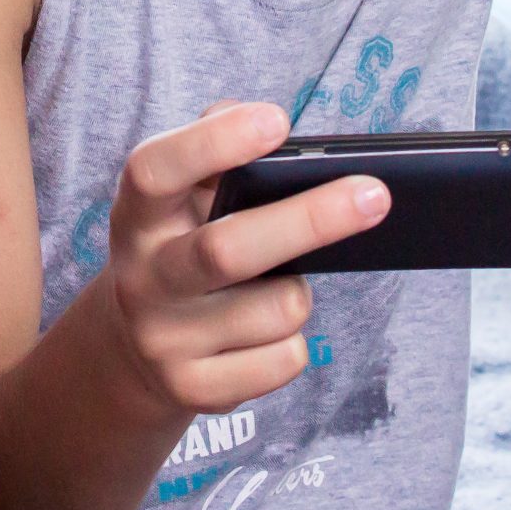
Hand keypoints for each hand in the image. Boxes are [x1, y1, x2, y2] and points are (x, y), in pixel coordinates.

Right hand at [96, 101, 389, 418]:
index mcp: (138, 215)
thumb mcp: (183, 197)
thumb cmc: (184, 245)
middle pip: (228, 251)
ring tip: (278, 284)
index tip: (278, 120)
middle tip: (375, 195)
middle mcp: (141, 277)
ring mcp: (163, 339)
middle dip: (309, 221)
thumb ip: (216, 152)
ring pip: (276, 310)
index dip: (213, 143)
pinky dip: (293, 342)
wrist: (135, 348)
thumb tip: (271, 133)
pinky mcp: (193, 389)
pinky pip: (284, 360)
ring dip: (298, 291)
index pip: (155, 170)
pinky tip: (265, 333)